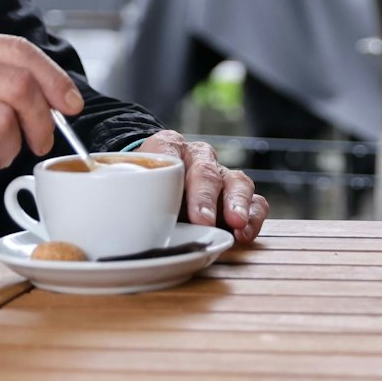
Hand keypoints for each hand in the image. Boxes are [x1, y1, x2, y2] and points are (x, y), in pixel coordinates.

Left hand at [136, 130, 268, 244]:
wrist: (156, 183)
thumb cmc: (143, 187)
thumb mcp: (131, 186)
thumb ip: (132, 198)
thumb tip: (126, 227)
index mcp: (167, 146)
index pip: (172, 152)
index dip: (178, 180)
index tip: (183, 207)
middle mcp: (198, 157)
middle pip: (206, 172)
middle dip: (206, 198)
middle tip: (204, 221)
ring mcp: (222, 175)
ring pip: (237, 181)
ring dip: (237, 204)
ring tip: (237, 225)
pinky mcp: (238, 195)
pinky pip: (255, 201)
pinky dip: (254, 216)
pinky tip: (244, 234)